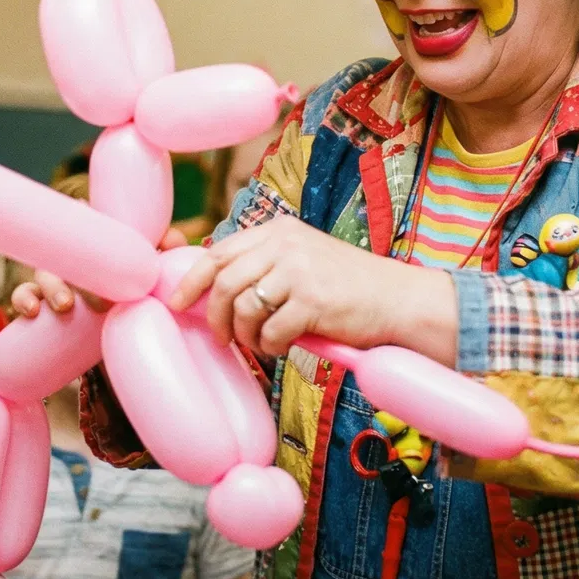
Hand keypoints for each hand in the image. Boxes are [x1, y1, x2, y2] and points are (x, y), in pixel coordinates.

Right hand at [10, 227, 191, 317]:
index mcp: (91, 243)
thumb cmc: (130, 290)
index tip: (83, 206)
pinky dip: (22, 299)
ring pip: (42, 272)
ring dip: (50, 286)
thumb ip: (162, 250)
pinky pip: (21, 295)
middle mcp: (69, 256)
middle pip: (62, 250)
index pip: (80, 221)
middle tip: (100, 298)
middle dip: (78, 265)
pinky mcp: (39, 303)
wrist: (119, 331)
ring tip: (65, 305)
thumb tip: (174, 240)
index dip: (79, 212)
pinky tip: (28, 311)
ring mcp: (52, 279)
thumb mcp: (146, 271)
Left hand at [165, 216, 455, 360]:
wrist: (401, 302)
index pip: (218, 252)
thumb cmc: (349, 289)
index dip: (192, 281)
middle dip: (213, 316)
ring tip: (262, 344)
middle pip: (223, 281)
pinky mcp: (313, 302)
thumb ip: (265, 267)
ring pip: (242, 308)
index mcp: (279, 231)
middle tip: (220, 338)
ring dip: (245, 336)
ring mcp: (299, 271)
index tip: (178, 304)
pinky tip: (286, 347)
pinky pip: (271, 332)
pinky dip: (272, 347)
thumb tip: (214, 293)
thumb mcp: (304, 261)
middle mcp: (286, 244)